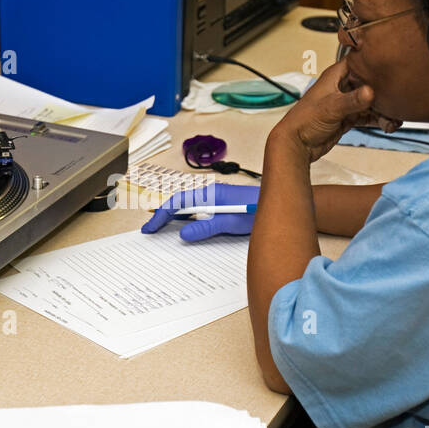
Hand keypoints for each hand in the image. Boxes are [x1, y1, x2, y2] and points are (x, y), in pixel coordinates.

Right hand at [140, 183, 259, 241]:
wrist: (278, 204)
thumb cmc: (257, 212)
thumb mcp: (231, 222)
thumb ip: (207, 227)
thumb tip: (183, 233)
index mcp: (210, 194)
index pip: (178, 202)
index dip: (161, 215)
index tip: (151, 228)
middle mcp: (210, 193)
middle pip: (179, 203)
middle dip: (163, 216)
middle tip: (150, 230)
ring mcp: (215, 198)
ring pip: (188, 206)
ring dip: (174, 216)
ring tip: (161, 229)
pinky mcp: (220, 203)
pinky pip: (198, 209)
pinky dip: (186, 217)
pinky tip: (184, 226)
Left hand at [271, 60, 400, 162]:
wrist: (296, 145)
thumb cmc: (304, 122)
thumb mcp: (331, 108)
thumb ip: (352, 100)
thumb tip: (370, 92)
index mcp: (335, 76)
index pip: (358, 61)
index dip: (374, 60)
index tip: (392, 62)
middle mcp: (341, 87)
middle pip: (369, 82)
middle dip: (384, 91)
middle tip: (399, 98)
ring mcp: (345, 103)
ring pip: (371, 102)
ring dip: (383, 109)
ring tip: (396, 118)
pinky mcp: (347, 118)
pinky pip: (367, 116)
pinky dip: (378, 120)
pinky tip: (388, 125)